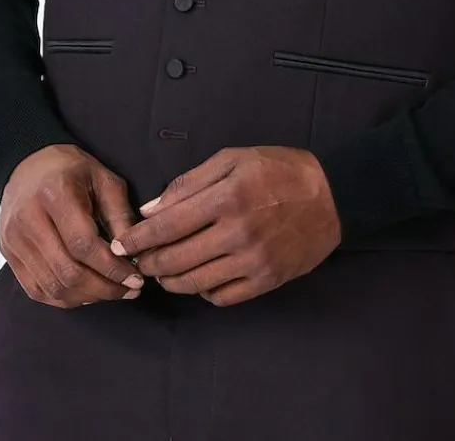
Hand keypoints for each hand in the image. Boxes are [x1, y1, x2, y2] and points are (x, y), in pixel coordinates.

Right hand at [0, 143, 145, 307]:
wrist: (27, 164)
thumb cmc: (71, 170)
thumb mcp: (104, 179)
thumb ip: (120, 215)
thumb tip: (133, 256)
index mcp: (53, 194)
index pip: (83, 245)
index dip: (111, 267)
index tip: (135, 278)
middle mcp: (28, 220)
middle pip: (67, 272)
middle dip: (103, 288)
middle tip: (129, 290)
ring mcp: (13, 240)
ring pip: (52, 287)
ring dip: (87, 297)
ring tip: (112, 292)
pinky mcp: (8, 254)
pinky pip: (37, 290)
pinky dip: (65, 298)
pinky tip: (87, 292)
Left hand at [109, 145, 342, 306]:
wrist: (332, 197)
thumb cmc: (279, 169)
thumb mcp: (233, 158)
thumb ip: (189, 183)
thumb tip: (151, 210)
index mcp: (227, 197)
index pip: (167, 226)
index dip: (137, 238)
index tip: (121, 243)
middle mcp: (237, 234)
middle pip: (175, 260)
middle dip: (148, 263)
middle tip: (136, 260)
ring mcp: (253, 262)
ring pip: (194, 283)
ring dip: (169, 281)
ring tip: (161, 272)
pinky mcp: (266, 282)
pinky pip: (222, 297)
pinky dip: (202, 292)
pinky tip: (198, 279)